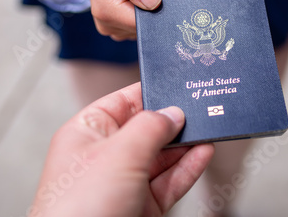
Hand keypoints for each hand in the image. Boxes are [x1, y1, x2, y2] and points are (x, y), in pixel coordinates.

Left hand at [31, 82, 213, 216]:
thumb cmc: (78, 209)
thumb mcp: (119, 154)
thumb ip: (150, 127)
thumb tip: (174, 113)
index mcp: (88, 133)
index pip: (124, 102)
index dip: (151, 92)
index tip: (176, 84)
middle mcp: (106, 156)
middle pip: (148, 129)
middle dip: (174, 120)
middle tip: (201, 108)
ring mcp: (126, 182)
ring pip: (163, 156)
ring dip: (187, 144)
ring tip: (209, 128)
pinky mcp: (143, 205)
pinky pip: (170, 181)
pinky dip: (189, 167)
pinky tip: (204, 153)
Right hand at [60, 0, 159, 39]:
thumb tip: (152, 2)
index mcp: (104, 10)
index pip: (140, 23)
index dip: (157, 9)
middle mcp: (111, 23)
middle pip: (148, 25)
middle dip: (165, 4)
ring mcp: (121, 25)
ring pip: (154, 22)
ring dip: (166, 2)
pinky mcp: (131, 20)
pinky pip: (153, 18)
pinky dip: (162, 3)